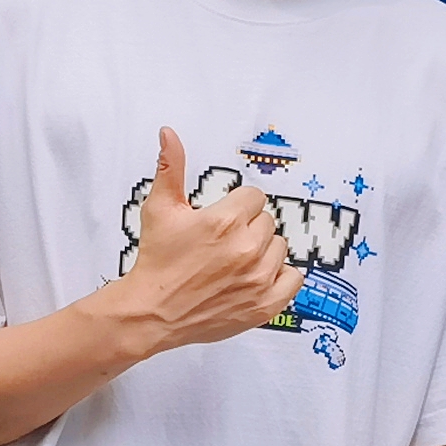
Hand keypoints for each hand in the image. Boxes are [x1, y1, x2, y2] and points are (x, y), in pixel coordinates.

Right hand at [113, 128, 297, 354]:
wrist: (152, 311)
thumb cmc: (157, 262)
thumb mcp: (160, 209)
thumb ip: (170, 168)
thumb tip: (169, 134)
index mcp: (224, 221)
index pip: (254, 197)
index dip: (237, 207)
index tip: (223, 220)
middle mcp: (245, 248)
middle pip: (266, 221)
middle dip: (247, 229)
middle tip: (223, 244)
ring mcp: (258, 278)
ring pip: (279, 247)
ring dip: (262, 252)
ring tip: (234, 263)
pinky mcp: (264, 304)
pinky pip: (294, 279)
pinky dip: (280, 277)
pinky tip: (256, 277)